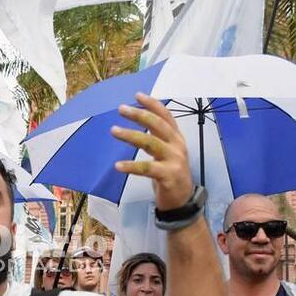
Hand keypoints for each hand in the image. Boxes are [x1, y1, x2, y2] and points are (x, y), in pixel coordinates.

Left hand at [110, 93, 193, 209]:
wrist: (181, 200)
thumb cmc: (170, 173)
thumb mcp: (167, 152)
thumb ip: (157, 137)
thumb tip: (141, 119)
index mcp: (176, 138)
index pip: (166, 116)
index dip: (153, 104)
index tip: (137, 95)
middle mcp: (177, 146)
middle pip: (158, 125)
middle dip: (139, 115)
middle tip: (122, 109)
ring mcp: (174, 160)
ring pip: (150, 143)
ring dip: (130, 135)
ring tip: (114, 130)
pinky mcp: (168, 175)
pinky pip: (147, 169)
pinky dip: (131, 166)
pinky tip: (118, 166)